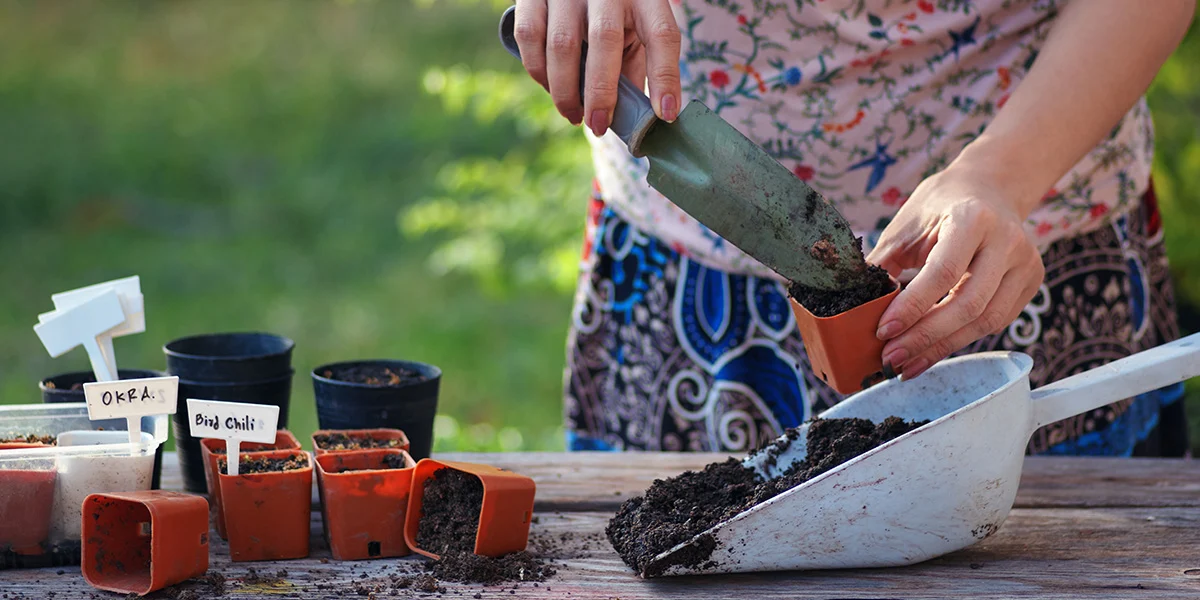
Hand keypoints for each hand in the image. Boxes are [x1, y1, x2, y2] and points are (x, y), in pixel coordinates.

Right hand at [513, 0, 681, 133]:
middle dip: (600, 93)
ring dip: (565, 90)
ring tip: (573, 114)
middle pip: (606, 40)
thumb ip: (633, 65)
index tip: (664, 114)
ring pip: (561, 44)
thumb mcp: (633, 29)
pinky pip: (528, 35)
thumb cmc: (611, 12)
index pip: (662, 35)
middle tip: (598, 125)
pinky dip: (537, 69)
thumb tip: (634, 116)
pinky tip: (548, 85)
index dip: (665, 78)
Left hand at [866, 167, 1044, 379]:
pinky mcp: (1031, 282)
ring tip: (906, 364)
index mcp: (973, 218)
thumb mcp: (906, 225)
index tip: (882, 332)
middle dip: (925, 337)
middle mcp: (1008, 241)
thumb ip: (883, 264)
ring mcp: (1026, 263)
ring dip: (942, 348)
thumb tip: (855, 306)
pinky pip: (995, 322)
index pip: (943, 272)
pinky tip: (930, 352)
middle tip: (890, 359)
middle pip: (968, 304)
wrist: (989, 188)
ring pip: (986, 321)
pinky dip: (960, 340)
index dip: (912, 307)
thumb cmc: (939, 206)